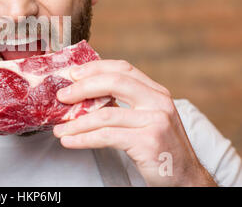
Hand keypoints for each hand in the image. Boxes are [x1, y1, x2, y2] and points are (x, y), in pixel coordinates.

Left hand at [53, 60, 216, 185]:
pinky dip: (83, 138)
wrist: (186, 179)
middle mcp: (158, 102)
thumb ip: (125, 104)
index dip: (95, 68)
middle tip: (61, 96)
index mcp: (156, 92)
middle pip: (113, 83)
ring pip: (105, 114)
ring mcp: (155, 121)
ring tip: (59, 129)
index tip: (73, 73)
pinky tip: (70, 141)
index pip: (123, 69)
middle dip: (82, 88)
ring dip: (76, 122)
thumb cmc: (161, 148)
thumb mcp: (147, 119)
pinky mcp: (148, 142)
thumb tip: (85, 96)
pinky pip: (106, 136)